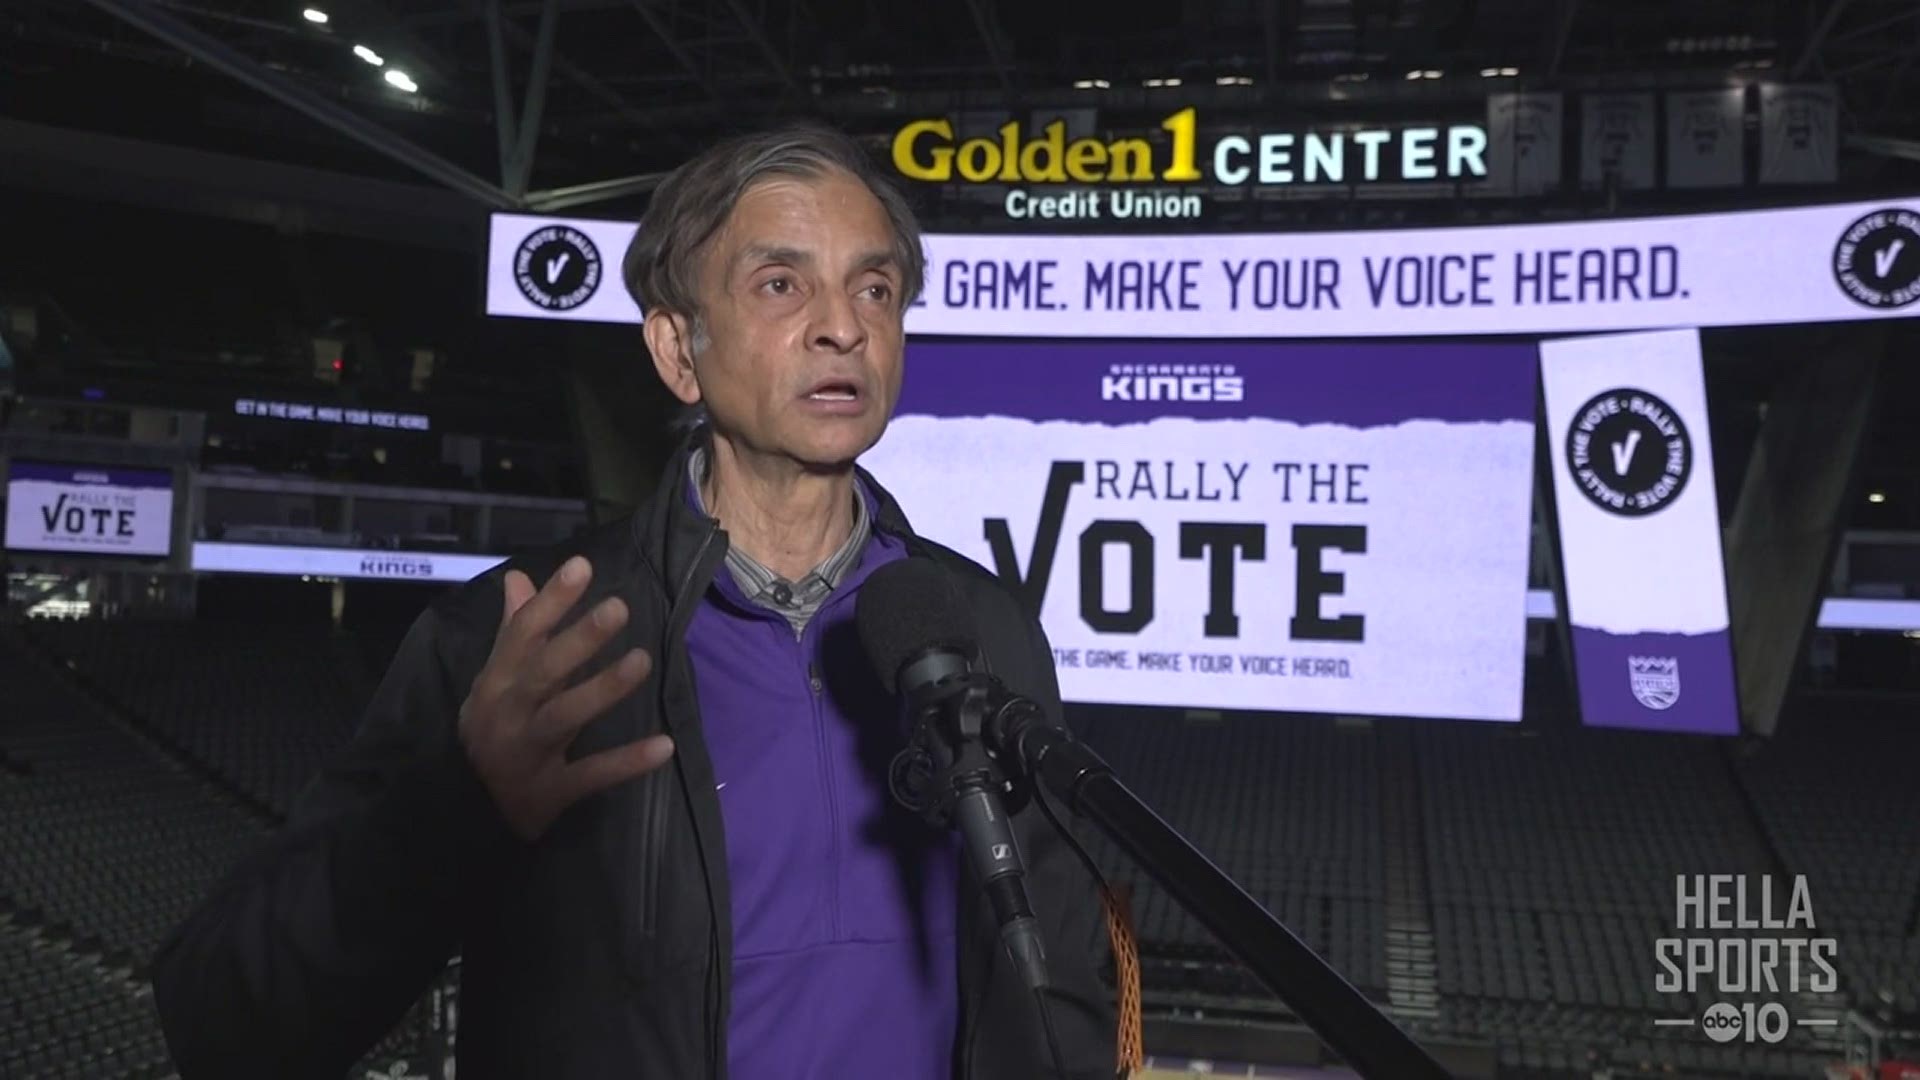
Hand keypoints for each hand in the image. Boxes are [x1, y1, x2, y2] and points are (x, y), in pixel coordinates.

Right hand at [458, 556, 673, 840]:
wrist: (466, 812)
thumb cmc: (491, 734)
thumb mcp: (494, 683)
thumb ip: (513, 633)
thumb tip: (518, 577)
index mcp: (496, 683)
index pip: (522, 633)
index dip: (551, 600)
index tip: (583, 565)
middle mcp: (508, 712)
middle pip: (544, 671)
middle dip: (579, 639)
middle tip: (619, 607)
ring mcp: (527, 753)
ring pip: (564, 717)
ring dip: (603, 689)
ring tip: (642, 660)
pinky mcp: (548, 792)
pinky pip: (590, 775)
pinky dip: (626, 762)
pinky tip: (663, 746)